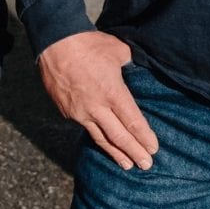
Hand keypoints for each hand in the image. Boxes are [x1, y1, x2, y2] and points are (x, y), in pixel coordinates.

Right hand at [36, 31, 158, 169]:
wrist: (55, 43)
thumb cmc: (89, 44)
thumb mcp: (119, 50)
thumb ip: (131, 63)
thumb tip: (140, 66)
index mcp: (112, 92)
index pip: (132, 121)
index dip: (144, 137)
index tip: (154, 148)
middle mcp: (97, 107)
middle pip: (119, 136)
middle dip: (134, 152)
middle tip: (146, 165)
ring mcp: (80, 112)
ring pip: (101, 138)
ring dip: (115, 153)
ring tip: (127, 165)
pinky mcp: (67, 112)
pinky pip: (86, 128)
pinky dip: (98, 139)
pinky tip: (105, 144)